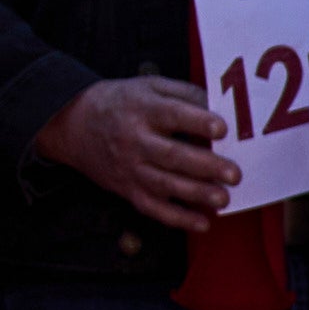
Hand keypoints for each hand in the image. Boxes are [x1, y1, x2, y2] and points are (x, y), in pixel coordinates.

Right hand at [39, 75, 236, 228]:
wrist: (73, 123)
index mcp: (142, 109)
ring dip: (195, 194)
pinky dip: (176, 219)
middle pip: (171, 155)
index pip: (171, 115)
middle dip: (205, 166)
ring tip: (223, 199)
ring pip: (164, 184)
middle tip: (234, 174)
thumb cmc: (123, 103)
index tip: (221, 129)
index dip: (197, 122)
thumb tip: (221, 107)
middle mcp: (134, 139)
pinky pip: (152, 208)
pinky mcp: (127, 189)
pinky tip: (202, 223)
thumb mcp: (149, 86)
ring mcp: (130, 167)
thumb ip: (185, 93)